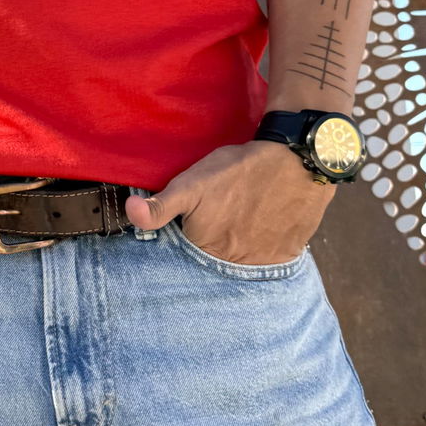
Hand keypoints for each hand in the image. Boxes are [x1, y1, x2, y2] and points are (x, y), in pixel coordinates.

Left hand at [122, 140, 333, 265]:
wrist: (295, 161)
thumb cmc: (238, 171)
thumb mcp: (191, 184)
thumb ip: (160, 206)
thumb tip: (130, 213)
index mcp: (205, 249)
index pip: (188, 249)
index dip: (191, 231)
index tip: (200, 215)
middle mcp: (234, 264)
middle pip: (215, 256)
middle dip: (214, 239)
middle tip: (225, 211)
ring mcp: (263, 262)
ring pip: (242, 259)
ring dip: (239, 243)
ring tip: (243, 215)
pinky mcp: (286, 254)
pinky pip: (269, 257)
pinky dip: (264, 244)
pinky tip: (262, 223)